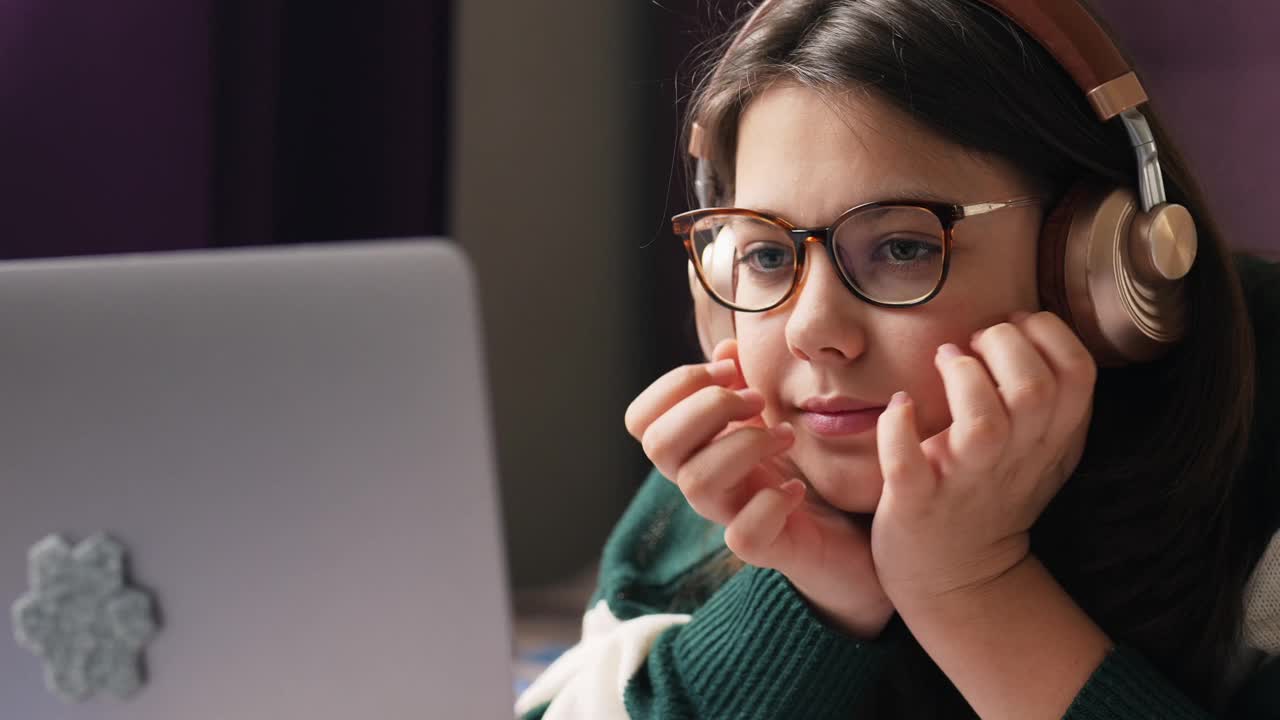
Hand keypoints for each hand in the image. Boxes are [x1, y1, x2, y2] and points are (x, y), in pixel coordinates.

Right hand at [624, 339, 893, 638]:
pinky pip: (741, 535)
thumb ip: (742, 382)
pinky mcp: (762, 548)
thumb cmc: (796, 467)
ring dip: (745, 444)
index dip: (675, 385)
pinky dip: (771, 503)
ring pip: (696, 483)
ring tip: (788, 436)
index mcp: (694, 447)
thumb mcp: (767, 416)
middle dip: (708, 407)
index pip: (640, 419)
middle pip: (657, 444)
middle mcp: (699, 481)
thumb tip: (726, 349)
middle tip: (758, 400)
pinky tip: (796, 488)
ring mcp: (726, 516)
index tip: (728, 370)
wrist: (844, 535)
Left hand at [870, 311, 1095, 610]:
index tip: (1013, 326)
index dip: (1048, 334)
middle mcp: (1014, 459)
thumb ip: (1049, 396)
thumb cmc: (993, 494)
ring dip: (961, 377)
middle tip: (974, 344)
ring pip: (982, 423)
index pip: (1079, 373)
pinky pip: (906, 463)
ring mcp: (964, 482)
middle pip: (1032, 388)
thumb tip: (1025, 324)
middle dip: (1002, 346)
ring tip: (944, 362)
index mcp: (1051, 441)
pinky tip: (899, 406)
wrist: (957, 576)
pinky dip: (897, 428)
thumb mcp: (1042, 450)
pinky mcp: (915, 502)